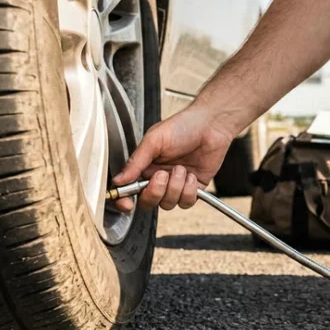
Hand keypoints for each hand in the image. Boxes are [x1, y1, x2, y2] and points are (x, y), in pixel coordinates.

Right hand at [112, 105, 235, 211]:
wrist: (210, 126)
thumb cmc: (182, 126)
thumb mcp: (154, 140)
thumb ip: (136, 161)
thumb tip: (119, 180)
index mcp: (145, 167)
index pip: (130, 190)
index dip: (126, 201)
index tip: (127, 203)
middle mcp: (159, 179)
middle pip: (148, 202)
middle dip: (155, 192)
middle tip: (162, 175)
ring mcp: (176, 185)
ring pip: (168, 204)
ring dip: (175, 187)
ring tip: (181, 169)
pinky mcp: (193, 189)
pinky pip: (186, 202)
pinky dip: (189, 190)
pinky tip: (191, 175)